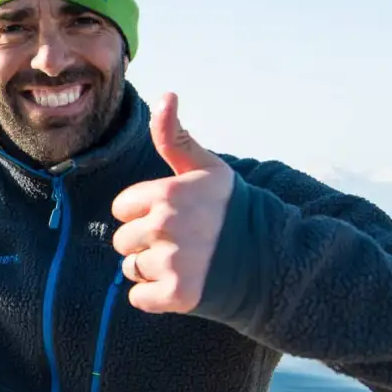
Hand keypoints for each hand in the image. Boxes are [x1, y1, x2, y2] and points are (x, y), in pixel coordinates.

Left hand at [111, 93, 234, 314]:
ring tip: (185, 262)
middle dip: (146, 242)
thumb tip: (166, 94)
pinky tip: (181, 284)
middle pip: (123, 240)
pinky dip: (155, 296)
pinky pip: (138, 297)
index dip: (143, 212)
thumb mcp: (205, 168)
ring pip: (131, 268)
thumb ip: (175, 137)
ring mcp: (172, 261)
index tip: (173, 214)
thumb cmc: (230, 209)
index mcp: (167, 193)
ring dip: (151, 270)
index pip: (122, 208)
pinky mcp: (177, 294)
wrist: (269, 258)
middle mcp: (167, 225)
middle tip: (182, 241)